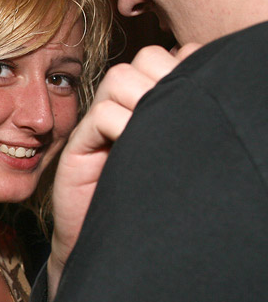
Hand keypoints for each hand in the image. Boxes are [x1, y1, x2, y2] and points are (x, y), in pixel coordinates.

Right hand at [47, 43, 200, 301]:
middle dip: (167, 77)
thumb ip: (191, 122)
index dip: (190, 66)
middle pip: (146, 58)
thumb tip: (222, 89)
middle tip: (178, 115)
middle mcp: (123, 106)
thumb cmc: (152, 203)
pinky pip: (101, 114)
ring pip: (120, 77)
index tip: (203, 95)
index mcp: (150, 103)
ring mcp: (98, 123)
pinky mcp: (78, 146)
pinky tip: (133, 147)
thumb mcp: (180, 156)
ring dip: (144, 98)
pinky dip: (122, 124)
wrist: (113, 246)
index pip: (171, 56)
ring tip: (155, 132)